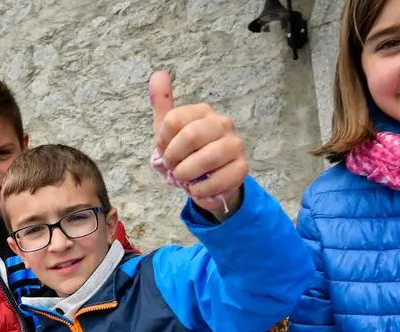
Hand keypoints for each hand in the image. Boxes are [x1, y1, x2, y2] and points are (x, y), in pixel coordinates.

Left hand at [150, 71, 246, 214]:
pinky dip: (200, 189)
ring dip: (187, 174)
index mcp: (202, 112)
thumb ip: (162, 104)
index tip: (163, 152)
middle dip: (174, 157)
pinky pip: (218, 179)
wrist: (206, 181)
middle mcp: (222, 123)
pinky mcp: (242, 167)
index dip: (162, 141)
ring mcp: (234, 145)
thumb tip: (158, 74)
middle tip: (172, 168)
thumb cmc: (187, 154)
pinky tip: (196, 188)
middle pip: (190, 135)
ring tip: (184, 178)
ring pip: (206, 157)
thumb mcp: (170, 131)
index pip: (173, 120)